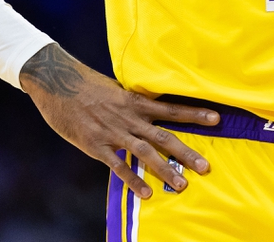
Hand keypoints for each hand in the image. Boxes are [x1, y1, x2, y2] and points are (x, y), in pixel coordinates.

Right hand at [19, 43, 219, 198]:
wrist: (56, 82)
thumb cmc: (85, 83)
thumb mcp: (114, 89)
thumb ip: (132, 101)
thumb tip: (149, 107)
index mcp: (134, 100)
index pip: (171, 109)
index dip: (194, 114)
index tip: (217, 119)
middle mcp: (129, 117)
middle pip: (163, 136)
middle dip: (186, 153)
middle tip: (206, 167)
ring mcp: (113, 132)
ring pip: (145, 153)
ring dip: (165, 170)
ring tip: (182, 185)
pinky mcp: (95, 145)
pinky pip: (117, 165)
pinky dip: (132, 179)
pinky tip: (144, 192)